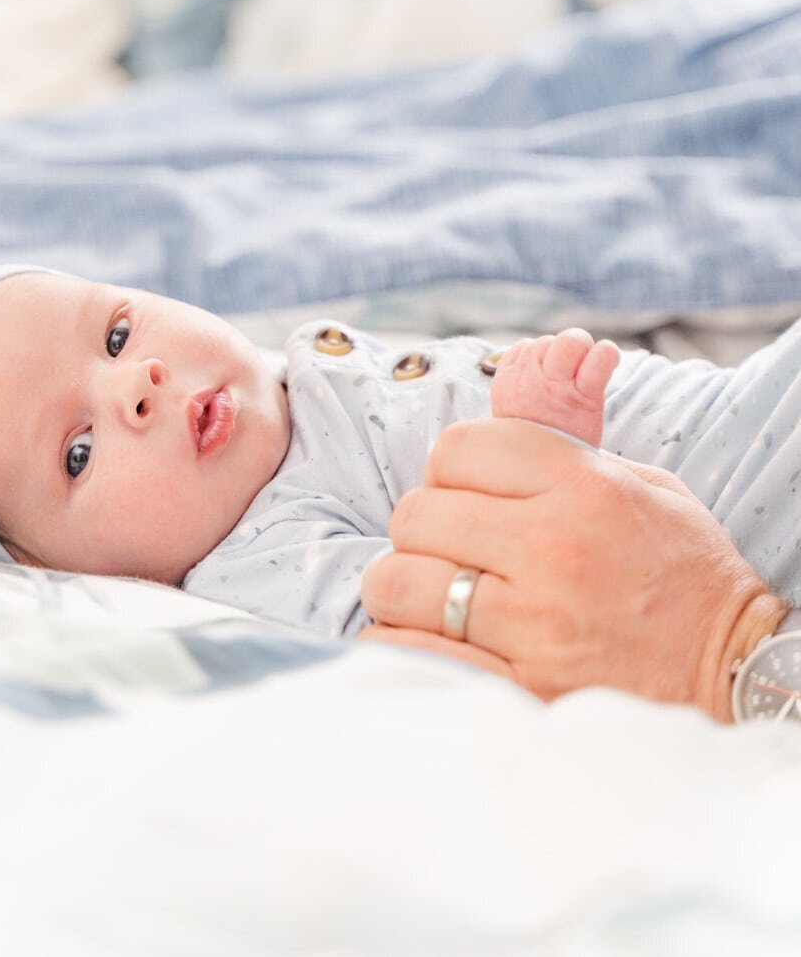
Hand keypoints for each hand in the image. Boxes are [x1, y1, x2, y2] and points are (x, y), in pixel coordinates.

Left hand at [359, 418, 785, 718]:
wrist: (737, 671)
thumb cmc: (687, 572)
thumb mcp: (642, 486)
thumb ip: (561, 458)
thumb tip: (484, 447)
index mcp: (582, 486)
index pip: (459, 447)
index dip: (452, 465)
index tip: (465, 488)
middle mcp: (551, 548)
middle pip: (417, 512)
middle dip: (423, 524)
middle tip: (447, 543)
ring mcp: (532, 624)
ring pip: (398, 581)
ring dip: (401, 583)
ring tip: (430, 590)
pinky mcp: (520, 687)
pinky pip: (415, 654)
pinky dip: (400, 644)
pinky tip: (421, 636)